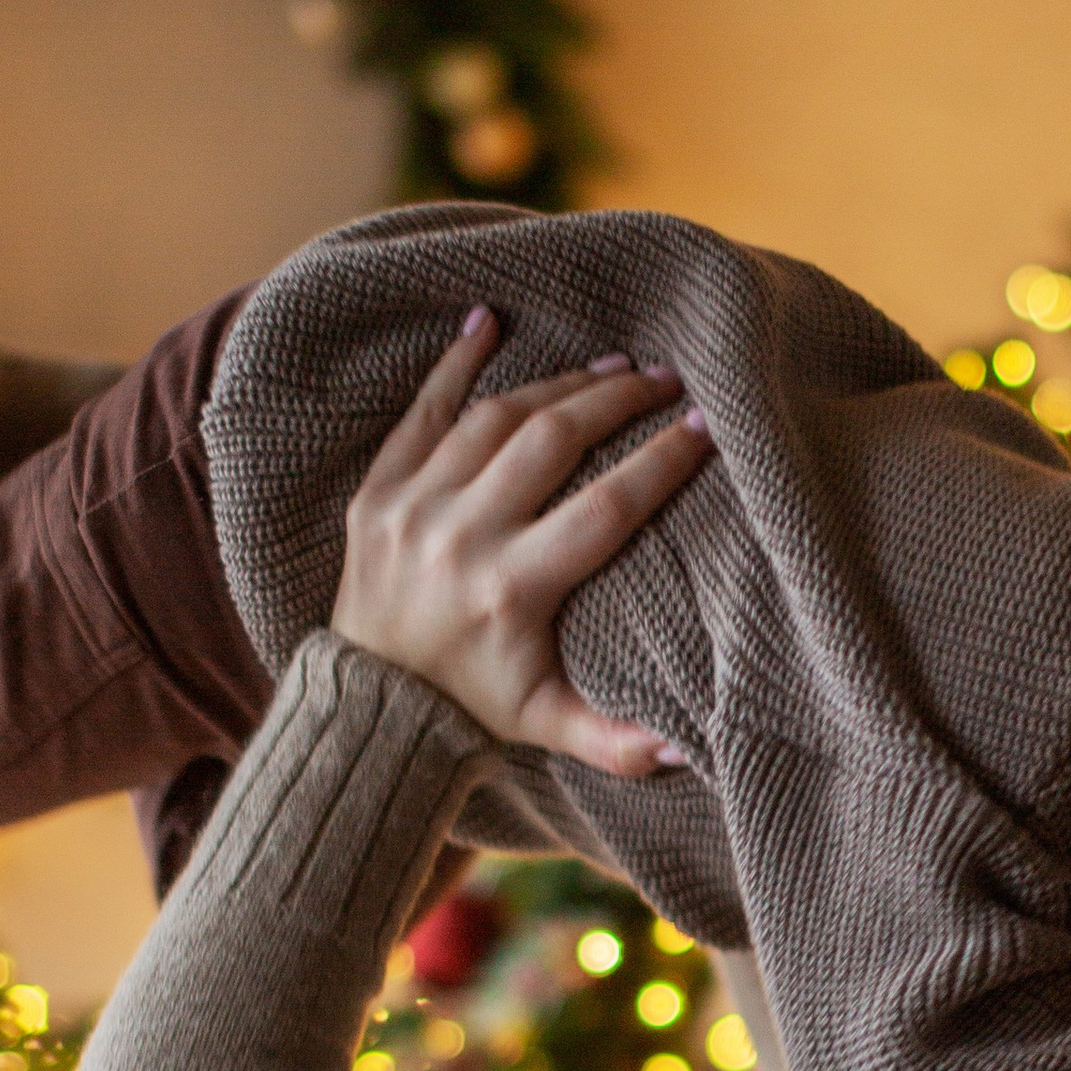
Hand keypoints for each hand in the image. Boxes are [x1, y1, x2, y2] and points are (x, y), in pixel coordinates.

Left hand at [330, 307, 708, 774]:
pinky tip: (488, 320)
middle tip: (665, 381)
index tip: (705, 429)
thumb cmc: (471, 712)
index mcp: (512, 590)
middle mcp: (462, 538)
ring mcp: (413, 508)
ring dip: (558, 385)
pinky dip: (453, 364)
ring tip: (608, 369)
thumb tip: (689, 750)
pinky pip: (420, 413)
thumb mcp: (547, 727)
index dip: (660, 464)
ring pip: (496, 418)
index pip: (604, 509)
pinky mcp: (376, 493)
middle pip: (553, 441)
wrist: (365, 709)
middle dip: (618, 402)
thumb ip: (618, 742)